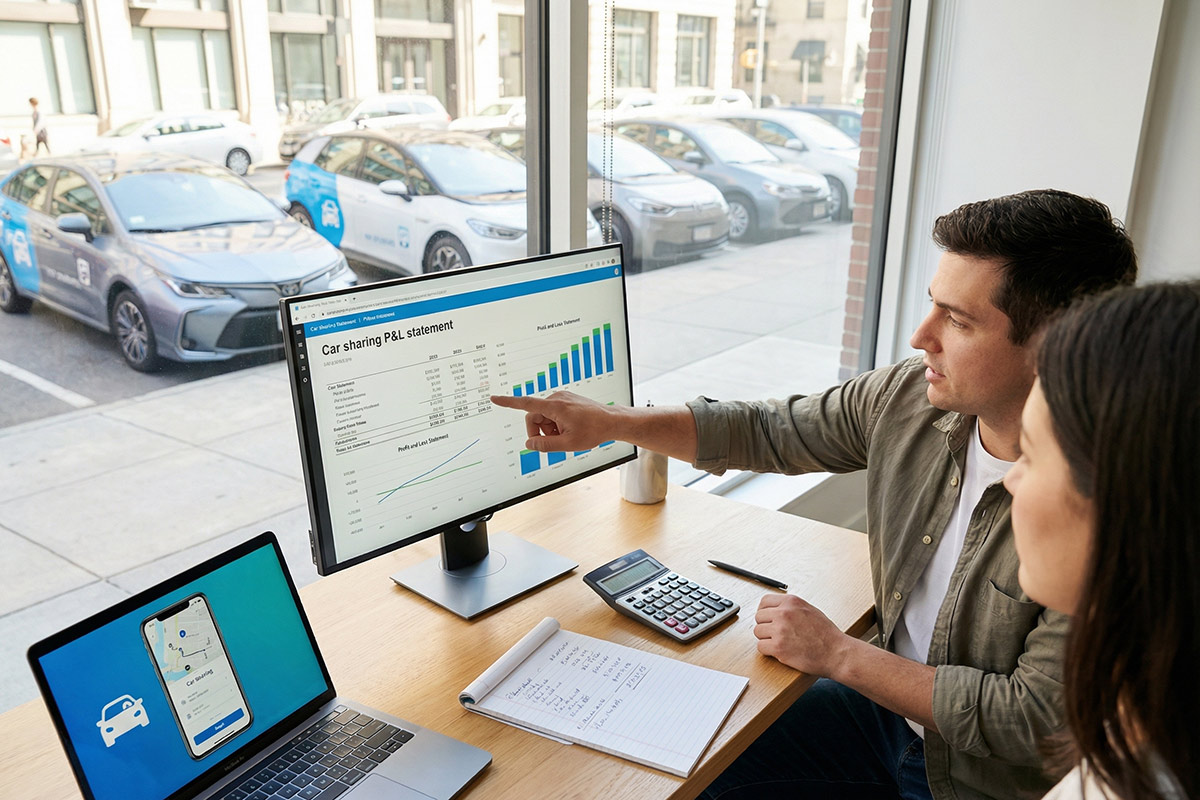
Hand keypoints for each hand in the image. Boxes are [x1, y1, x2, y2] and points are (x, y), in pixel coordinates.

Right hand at [490, 391, 615, 451]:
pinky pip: (553, 414)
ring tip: (565, 436)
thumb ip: (546, 446)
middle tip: (553, 443)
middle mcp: (556, 398)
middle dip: (540, 432)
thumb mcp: (568, 444)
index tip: (494, 398)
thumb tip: (530, 444)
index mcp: (554, 406)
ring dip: (549, 429)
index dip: (508, 402)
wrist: (612, 421)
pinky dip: (556, 424)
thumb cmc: (594, 431)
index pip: (525, 404)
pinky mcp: (566, 401)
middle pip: (534, 417)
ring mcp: (562, 399)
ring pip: (544, 417)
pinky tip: (569, 430)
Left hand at [753, 593, 852, 677]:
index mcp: (791, 602)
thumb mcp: (809, 610)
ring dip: (766, 638)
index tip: (768, 619)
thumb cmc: (826, 634)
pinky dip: (768, 651)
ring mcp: (780, 630)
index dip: (765, 612)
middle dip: (765, 626)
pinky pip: (760, 647)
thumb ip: (791, 607)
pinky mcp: (778, 647)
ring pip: (758, 632)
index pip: (764, 601)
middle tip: (775, 634)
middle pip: (759, 617)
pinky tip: (779, 651)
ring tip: (780, 643)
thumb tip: (774, 609)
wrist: (836, 653)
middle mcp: (784, 613)